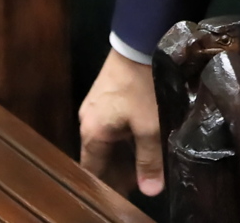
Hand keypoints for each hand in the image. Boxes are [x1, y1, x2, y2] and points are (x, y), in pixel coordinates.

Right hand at [78, 48, 163, 198]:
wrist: (141, 41)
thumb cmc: (144, 87)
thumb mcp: (151, 126)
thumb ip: (150, 160)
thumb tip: (150, 191)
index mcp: (92, 132)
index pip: (92, 171)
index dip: (107, 187)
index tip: (122, 199)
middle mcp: (87, 121)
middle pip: (99, 157)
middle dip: (118, 172)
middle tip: (140, 184)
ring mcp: (95, 106)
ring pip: (107, 141)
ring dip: (124, 155)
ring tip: (145, 167)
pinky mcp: (106, 95)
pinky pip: (111, 126)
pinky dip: (124, 139)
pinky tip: (143, 142)